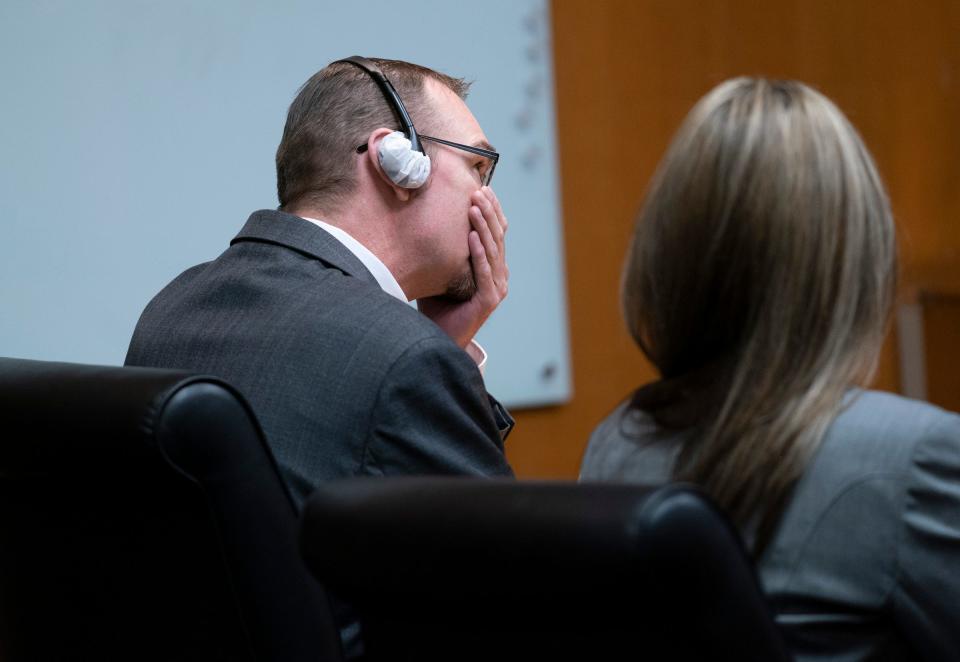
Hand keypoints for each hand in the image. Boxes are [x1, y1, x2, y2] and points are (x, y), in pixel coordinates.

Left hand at [417, 186, 508, 348]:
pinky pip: (485, 272)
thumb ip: (444, 251)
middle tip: (478, 191)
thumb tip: (426, 221)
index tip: (483, 189)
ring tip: (474, 208)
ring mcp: (496, 288)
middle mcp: (499, 275)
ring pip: (493, 250)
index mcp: (492, 267)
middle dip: (488, 212)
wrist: (439, 339)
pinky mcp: (488, 300)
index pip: (496, 233)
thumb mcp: (441, 271)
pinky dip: (479, 254)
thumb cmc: (438, 306)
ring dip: (483, 227)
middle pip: (497, 237)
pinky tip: (471, 237)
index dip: (492, 211)